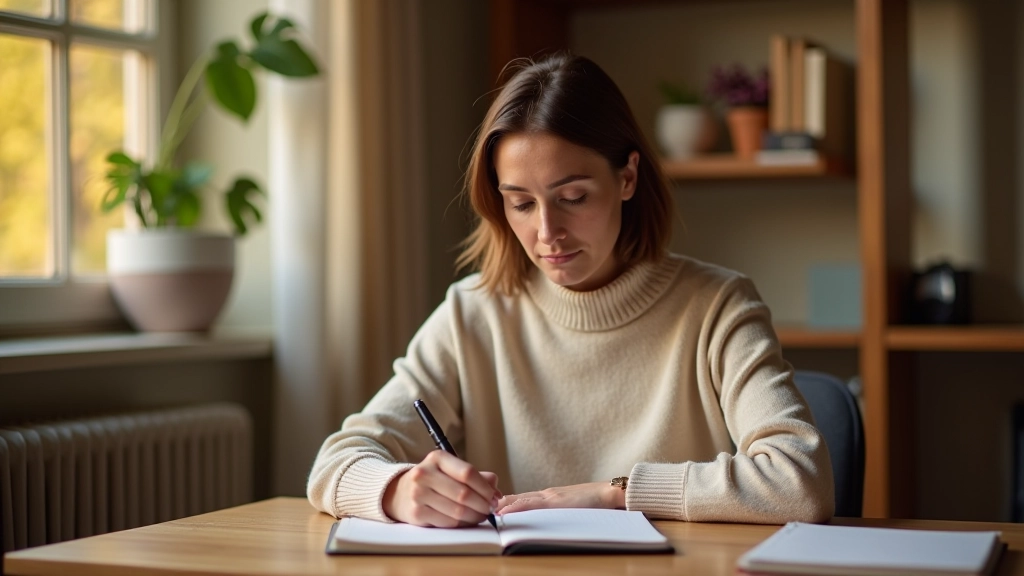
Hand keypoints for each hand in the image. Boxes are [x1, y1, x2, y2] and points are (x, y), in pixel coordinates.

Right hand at [382, 450, 500, 526]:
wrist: (398, 493)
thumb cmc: (432, 481)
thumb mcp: (450, 470)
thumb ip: (474, 476)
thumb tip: (495, 489)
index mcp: (437, 458)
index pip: (467, 473)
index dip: (485, 488)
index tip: (495, 496)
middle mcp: (424, 474)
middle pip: (464, 494)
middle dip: (483, 504)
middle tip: (490, 509)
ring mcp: (418, 494)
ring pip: (457, 511)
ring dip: (475, 516)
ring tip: (480, 515)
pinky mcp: (416, 513)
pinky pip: (448, 522)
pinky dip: (462, 524)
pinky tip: (465, 520)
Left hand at [494, 481, 624, 514]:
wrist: (610, 493)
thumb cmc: (593, 504)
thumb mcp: (568, 508)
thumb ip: (553, 512)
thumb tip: (538, 522)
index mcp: (546, 497)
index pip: (516, 500)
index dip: (499, 504)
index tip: (482, 508)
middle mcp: (544, 495)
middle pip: (512, 498)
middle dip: (493, 504)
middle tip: (473, 509)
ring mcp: (549, 497)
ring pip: (517, 501)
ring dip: (499, 507)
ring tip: (481, 513)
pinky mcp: (555, 502)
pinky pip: (531, 505)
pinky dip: (515, 509)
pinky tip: (502, 513)